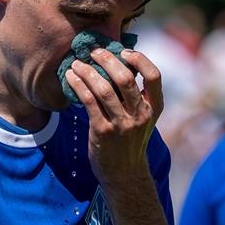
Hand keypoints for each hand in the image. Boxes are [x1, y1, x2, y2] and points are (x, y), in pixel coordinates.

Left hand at [65, 48, 162, 184]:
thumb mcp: (141, 118)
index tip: (124, 52)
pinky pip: (88, 101)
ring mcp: (122, 124)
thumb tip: (117, 63)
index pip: (154, 76)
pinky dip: (78, 85)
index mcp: (154, 107)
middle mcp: (140, 115)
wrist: (123, 173)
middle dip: (107, 59)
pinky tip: (71, 78)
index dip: (140, 59)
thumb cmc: (129, 140)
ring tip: (76, 63)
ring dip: (87, 71)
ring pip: (103, 88)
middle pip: (125, 78)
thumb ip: (134, 95)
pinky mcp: (103, 131)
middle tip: (94, 52)